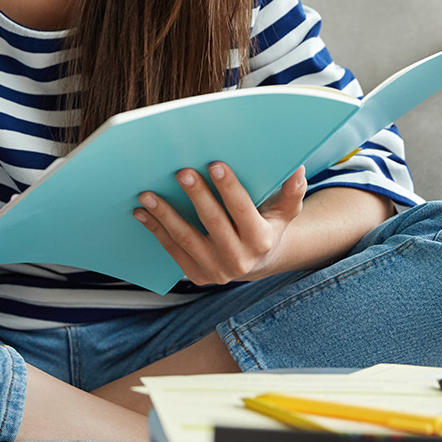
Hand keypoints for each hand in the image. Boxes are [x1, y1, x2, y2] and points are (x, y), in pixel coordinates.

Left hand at [134, 164, 307, 284]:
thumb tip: (298, 170)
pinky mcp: (197, 276)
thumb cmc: (267, 225)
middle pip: (213, 223)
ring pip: (187, 239)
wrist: (256, 263)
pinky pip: (173, 251)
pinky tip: (142, 213)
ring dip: (165, 216)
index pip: (243, 210)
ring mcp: (216, 271)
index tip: (214, 164)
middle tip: (181, 172)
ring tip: (148, 194)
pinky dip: (156, 231)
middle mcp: (239, 260)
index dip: (229, 188)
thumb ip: (292, 192)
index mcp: (261, 240)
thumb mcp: (284, 212)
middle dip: (196, 196)